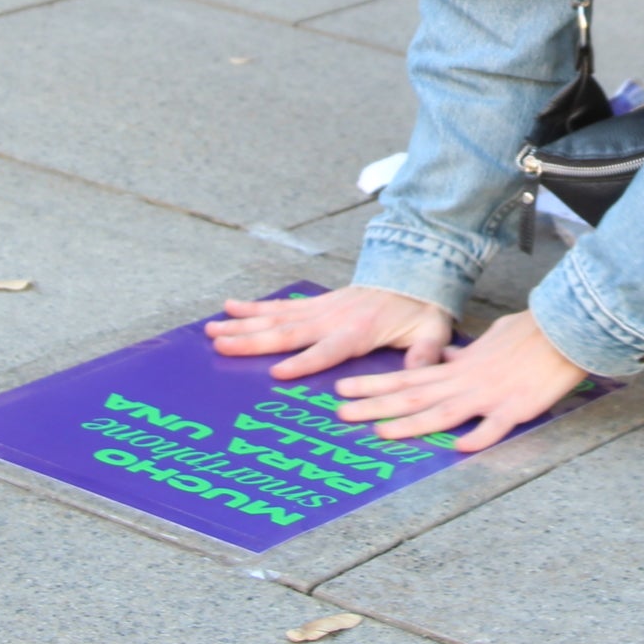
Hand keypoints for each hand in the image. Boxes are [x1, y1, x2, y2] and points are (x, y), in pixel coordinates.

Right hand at [204, 284, 451, 377]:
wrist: (414, 270)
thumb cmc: (422, 307)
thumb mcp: (432, 329)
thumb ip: (425, 351)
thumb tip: (419, 370)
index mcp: (358, 330)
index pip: (327, 350)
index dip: (304, 362)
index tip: (277, 373)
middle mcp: (332, 318)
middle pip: (288, 333)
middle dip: (252, 341)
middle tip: (219, 346)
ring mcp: (322, 309)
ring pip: (276, 319)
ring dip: (242, 325)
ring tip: (211, 330)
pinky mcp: (317, 304)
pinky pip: (281, 307)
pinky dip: (254, 307)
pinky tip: (229, 307)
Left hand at [330, 310, 588, 452]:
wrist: (563, 330)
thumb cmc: (528, 334)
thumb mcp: (489, 339)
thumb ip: (464, 355)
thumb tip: (447, 358)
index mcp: (457, 368)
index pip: (407, 376)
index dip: (373, 384)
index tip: (342, 389)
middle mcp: (465, 382)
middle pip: (413, 396)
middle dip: (374, 405)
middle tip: (339, 414)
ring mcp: (488, 396)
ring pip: (442, 413)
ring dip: (410, 424)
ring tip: (379, 432)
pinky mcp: (516, 408)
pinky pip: (494, 427)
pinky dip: (477, 436)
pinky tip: (458, 448)